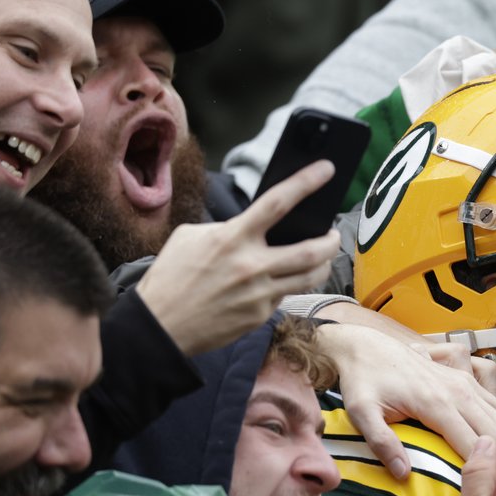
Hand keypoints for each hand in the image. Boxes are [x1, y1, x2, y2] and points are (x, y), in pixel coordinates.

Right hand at [136, 160, 339, 355]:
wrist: (161, 326)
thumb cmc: (172, 276)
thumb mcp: (191, 238)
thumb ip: (226, 228)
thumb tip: (252, 227)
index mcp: (233, 238)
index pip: (278, 203)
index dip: (306, 183)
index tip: (327, 169)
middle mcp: (251, 265)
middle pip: (311, 250)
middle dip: (331, 241)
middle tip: (334, 234)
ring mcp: (259, 293)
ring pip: (310, 277)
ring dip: (323, 265)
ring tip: (322, 256)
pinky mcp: (260, 315)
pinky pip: (285, 295)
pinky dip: (288, 285)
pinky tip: (281, 280)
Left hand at [317, 315, 495, 479]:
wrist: (365, 345)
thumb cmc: (362, 380)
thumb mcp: (361, 411)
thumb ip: (382, 442)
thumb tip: (404, 475)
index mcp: (436, 403)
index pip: (472, 445)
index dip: (490, 473)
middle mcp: (458, 392)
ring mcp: (466, 385)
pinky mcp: (467, 382)